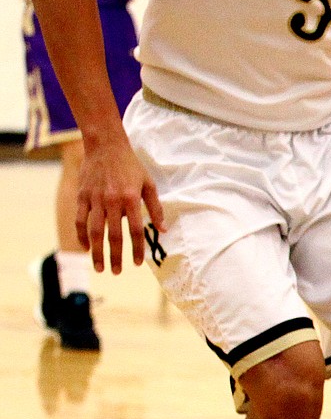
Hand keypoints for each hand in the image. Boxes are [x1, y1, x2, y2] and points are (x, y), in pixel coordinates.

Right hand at [76, 138, 166, 273]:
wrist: (105, 145)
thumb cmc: (130, 165)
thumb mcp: (148, 184)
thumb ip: (155, 208)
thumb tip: (163, 230)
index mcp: (131, 198)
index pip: (136, 230)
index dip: (137, 249)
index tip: (138, 263)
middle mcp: (112, 201)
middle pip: (114, 235)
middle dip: (115, 256)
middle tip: (116, 272)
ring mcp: (95, 199)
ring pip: (94, 231)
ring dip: (97, 252)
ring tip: (100, 268)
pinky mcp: (82, 196)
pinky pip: (80, 220)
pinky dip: (81, 236)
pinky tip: (85, 248)